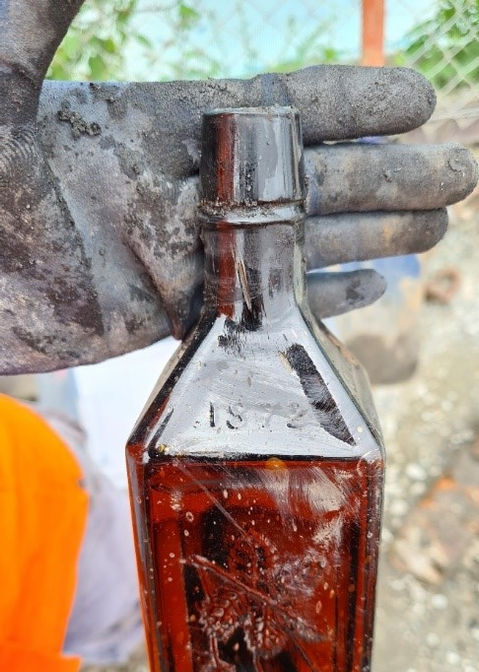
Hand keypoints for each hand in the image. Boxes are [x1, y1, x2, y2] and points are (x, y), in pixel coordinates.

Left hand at [1, 3, 476, 372]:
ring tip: (437, 228)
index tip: (419, 97)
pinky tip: (364, 291)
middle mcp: (181, 189)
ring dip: (371, 235)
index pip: (280, 108)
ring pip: (298, 243)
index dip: (351, 102)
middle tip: (462, 170)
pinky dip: (312, 299)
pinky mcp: (164, 318)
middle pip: (310, 177)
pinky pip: (257, 306)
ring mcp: (178, 256)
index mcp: (156, 125)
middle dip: (390, 172)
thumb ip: (45, 10)